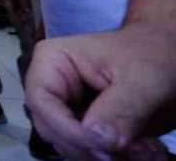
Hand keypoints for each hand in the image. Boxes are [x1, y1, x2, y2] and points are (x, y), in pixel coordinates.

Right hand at [0, 0, 31, 25]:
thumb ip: (24, 3)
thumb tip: (27, 13)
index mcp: (6, 2)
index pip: (12, 15)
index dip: (19, 21)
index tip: (26, 26)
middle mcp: (5, 1)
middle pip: (13, 13)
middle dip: (21, 17)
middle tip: (29, 21)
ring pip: (13, 8)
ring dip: (20, 12)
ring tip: (29, 15)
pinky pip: (13, 3)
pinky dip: (19, 6)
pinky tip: (25, 7)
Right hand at [25, 25, 175, 159]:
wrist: (168, 57)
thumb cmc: (152, 55)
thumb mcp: (143, 78)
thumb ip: (121, 108)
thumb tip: (99, 139)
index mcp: (52, 61)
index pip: (42, 102)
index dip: (67, 129)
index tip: (106, 148)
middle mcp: (52, 87)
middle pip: (53, 129)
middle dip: (93, 146)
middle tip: (137, 152)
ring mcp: (67, 109)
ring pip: (72, 146)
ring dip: (108, 155)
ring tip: (148, 149)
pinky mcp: (84, 127)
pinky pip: (90, 151)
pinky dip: (116, 156)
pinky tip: (145, 149)